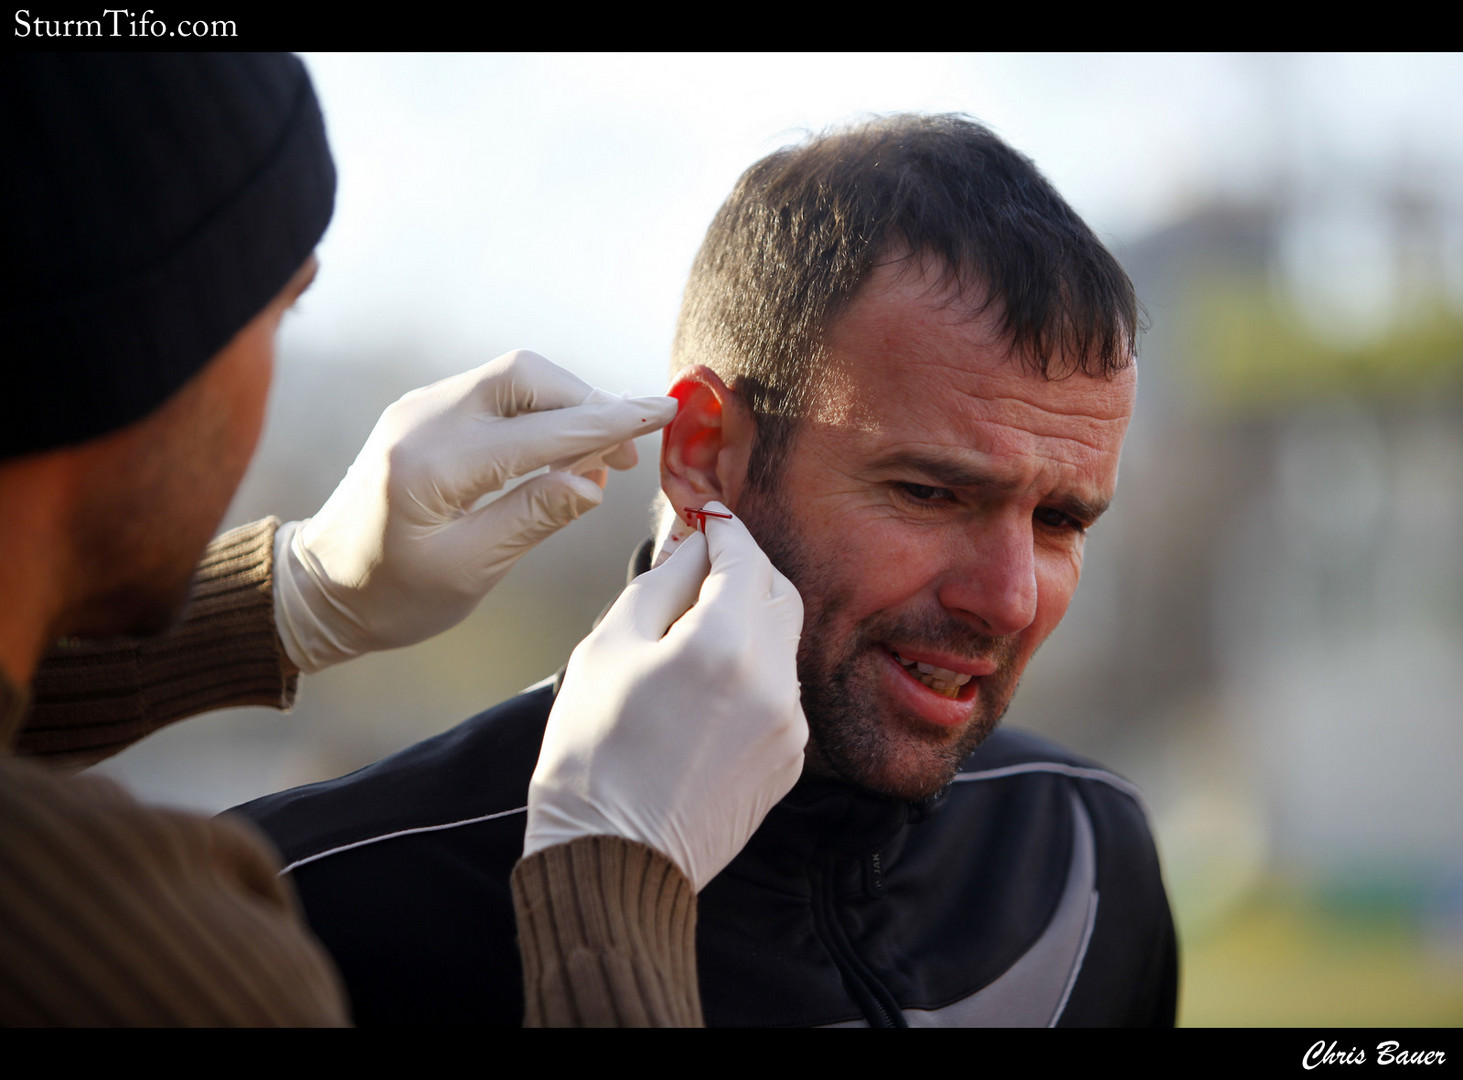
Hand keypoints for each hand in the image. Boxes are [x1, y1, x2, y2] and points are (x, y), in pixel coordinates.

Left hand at [273, 349, 675, 672]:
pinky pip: (493, 392)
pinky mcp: (422, 413)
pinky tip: (561, 447)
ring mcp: (419, 409)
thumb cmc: (391, 597)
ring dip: (566, 403)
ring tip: (603, 452)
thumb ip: (535, 517)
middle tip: (630, 449)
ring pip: (514, 377)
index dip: (610, 422)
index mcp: (434, 467)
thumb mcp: (470, 571)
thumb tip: (597, 479)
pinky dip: (538, 410)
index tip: (663, 413)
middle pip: (528, 376)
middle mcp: (423, 420)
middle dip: (588, 401)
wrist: (317, 589)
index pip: (542, 432)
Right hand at [524, 502, 806, 891]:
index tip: (707, 519)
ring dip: (748, 623)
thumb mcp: (608, 648)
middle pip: (779, 592)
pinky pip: (781, 692)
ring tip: (691, 638)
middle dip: (746, 570)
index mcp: (724, 644)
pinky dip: (752, 673)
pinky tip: (705, 692)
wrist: (613, 860)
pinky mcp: (790, 759)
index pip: (745, 556)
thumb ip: (661, 585)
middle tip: (702, 569)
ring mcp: (790, 724)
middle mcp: (774, 680)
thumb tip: (695, 548)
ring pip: (782, 643)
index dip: (725, 529)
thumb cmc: (592, 755)